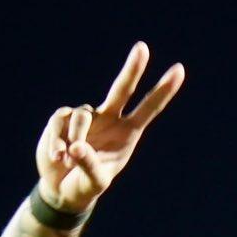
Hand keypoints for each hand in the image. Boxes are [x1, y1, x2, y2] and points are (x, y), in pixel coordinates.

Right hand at [35, 42, 184, 213]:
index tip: (179, 70)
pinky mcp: (63, 118)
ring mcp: (87, 117)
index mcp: (128, 133)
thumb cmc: (86, 185)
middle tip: (143, 47)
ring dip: (74, 138)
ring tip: (68, 159)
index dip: (163, 91)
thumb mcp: (94, 182)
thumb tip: (76, 146)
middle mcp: (110, 119)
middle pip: (121, 89)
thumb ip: (90, 165)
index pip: (149, 108)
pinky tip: (57, 157)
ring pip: (82, 116)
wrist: (62, 188)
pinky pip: (60, 122)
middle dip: (132, 69)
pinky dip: (57, 140)